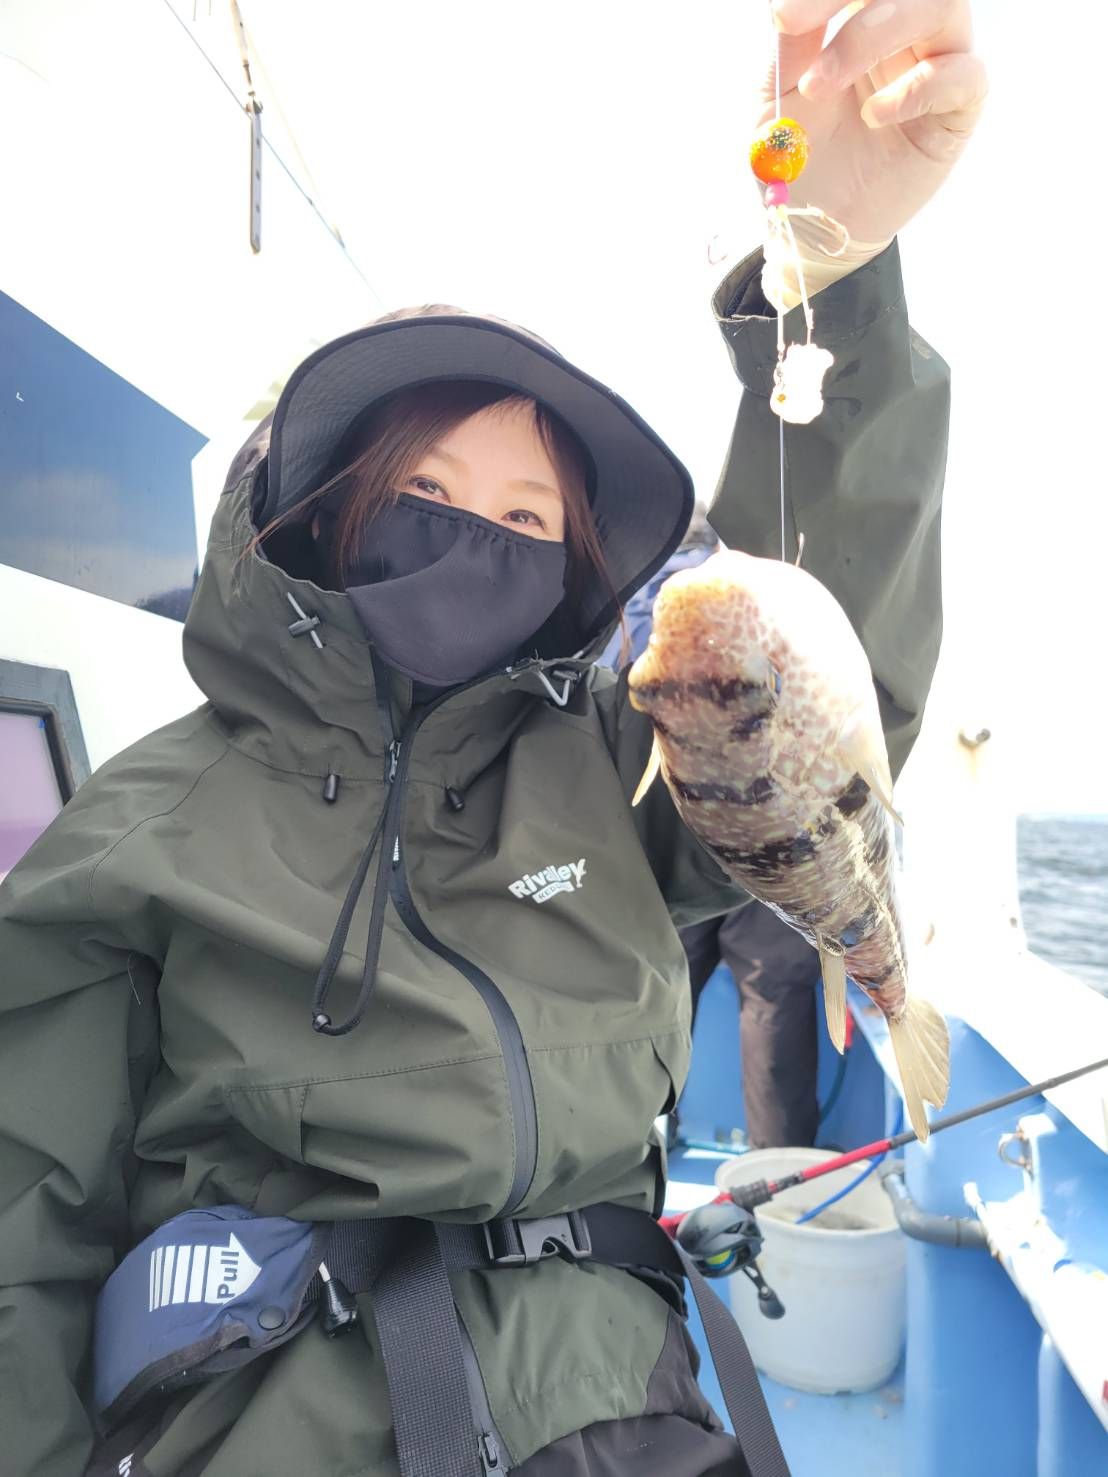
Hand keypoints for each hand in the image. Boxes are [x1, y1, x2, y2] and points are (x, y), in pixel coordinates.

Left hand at [763, 0, 987, 242]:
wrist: (815, 222)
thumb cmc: (799, 153)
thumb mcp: (777, 95)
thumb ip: (791, 44)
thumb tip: (790, 2)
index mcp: (864, 11)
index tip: (782, 17)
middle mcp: (908, 27)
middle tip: (792, 28)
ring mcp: (938, 62)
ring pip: (942, 6)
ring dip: (872, 34)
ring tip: (821, 83)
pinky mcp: (960, 109)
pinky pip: (965, 75)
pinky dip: (917, 88)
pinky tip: (873, 116)